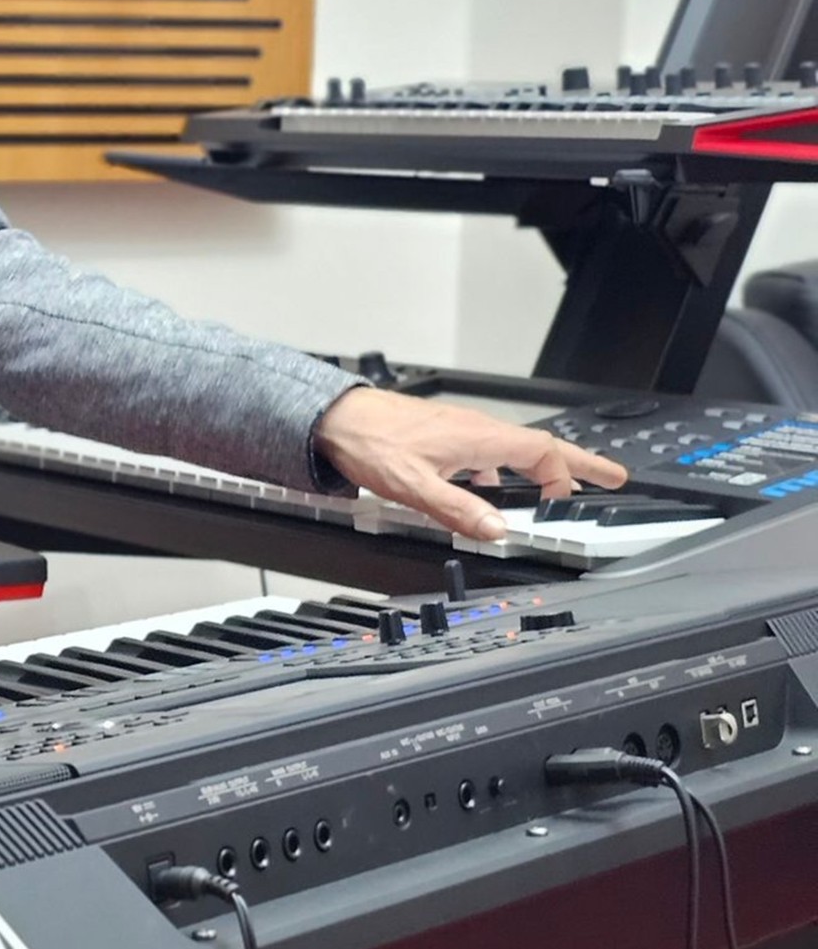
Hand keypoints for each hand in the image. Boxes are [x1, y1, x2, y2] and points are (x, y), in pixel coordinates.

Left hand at [312, 388, 626, 542]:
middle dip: (578, 463)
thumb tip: (498, 531)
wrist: (337, 418)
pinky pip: (486, 452)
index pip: (543, 453)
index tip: (577, 498)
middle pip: (540, 446)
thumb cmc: (372, 443)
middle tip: (610, 476)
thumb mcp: (416, 487)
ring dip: (539, 469)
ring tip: (552, 491)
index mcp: (479, 438)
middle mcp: (476, 428)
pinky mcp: (444, 434)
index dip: (566, 476)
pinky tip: (485, 491)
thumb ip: (459, 510)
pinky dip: (502, 470)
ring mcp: (461, 429)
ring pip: (513, 449)